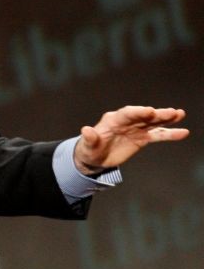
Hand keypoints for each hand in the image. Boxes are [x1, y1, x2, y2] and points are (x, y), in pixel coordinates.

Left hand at [74, 106, 188, 174]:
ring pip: (152, 122)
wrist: (95, 157)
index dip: (138, 112)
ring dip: (166, 118)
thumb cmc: (89, 149)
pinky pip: (157, 134)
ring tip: (179, 114)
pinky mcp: (142, 137)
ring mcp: (135, 128)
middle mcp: (126, 121)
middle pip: (143, 115)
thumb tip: (85, 130)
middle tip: (171, 112)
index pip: (127, 114)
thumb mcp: (87, 146)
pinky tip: (183, 132)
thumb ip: (89, 138)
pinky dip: (169, 133)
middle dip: (156, 114)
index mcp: (112, 120)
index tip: (150, 111)